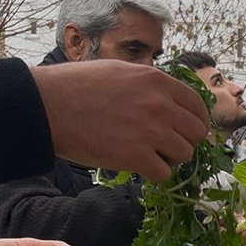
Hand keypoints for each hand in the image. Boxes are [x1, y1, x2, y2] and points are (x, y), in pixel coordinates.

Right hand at [31, 60, 210, 181]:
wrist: (48, 105)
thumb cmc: (76, 86)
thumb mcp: (120, 72)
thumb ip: (148, 85)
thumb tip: (167, 99)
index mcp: (157, 81)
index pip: (198, 105)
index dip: (195, 121)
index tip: (187, 130)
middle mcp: (160, 105)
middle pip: (196, 133)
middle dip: (184, 141)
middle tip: (165, 145)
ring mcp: (150, 131)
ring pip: (185, 154)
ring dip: (170, 158)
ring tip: (149, 154)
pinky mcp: (136, 156)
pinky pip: (165, 174)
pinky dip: (155, 174)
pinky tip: (140, 167)